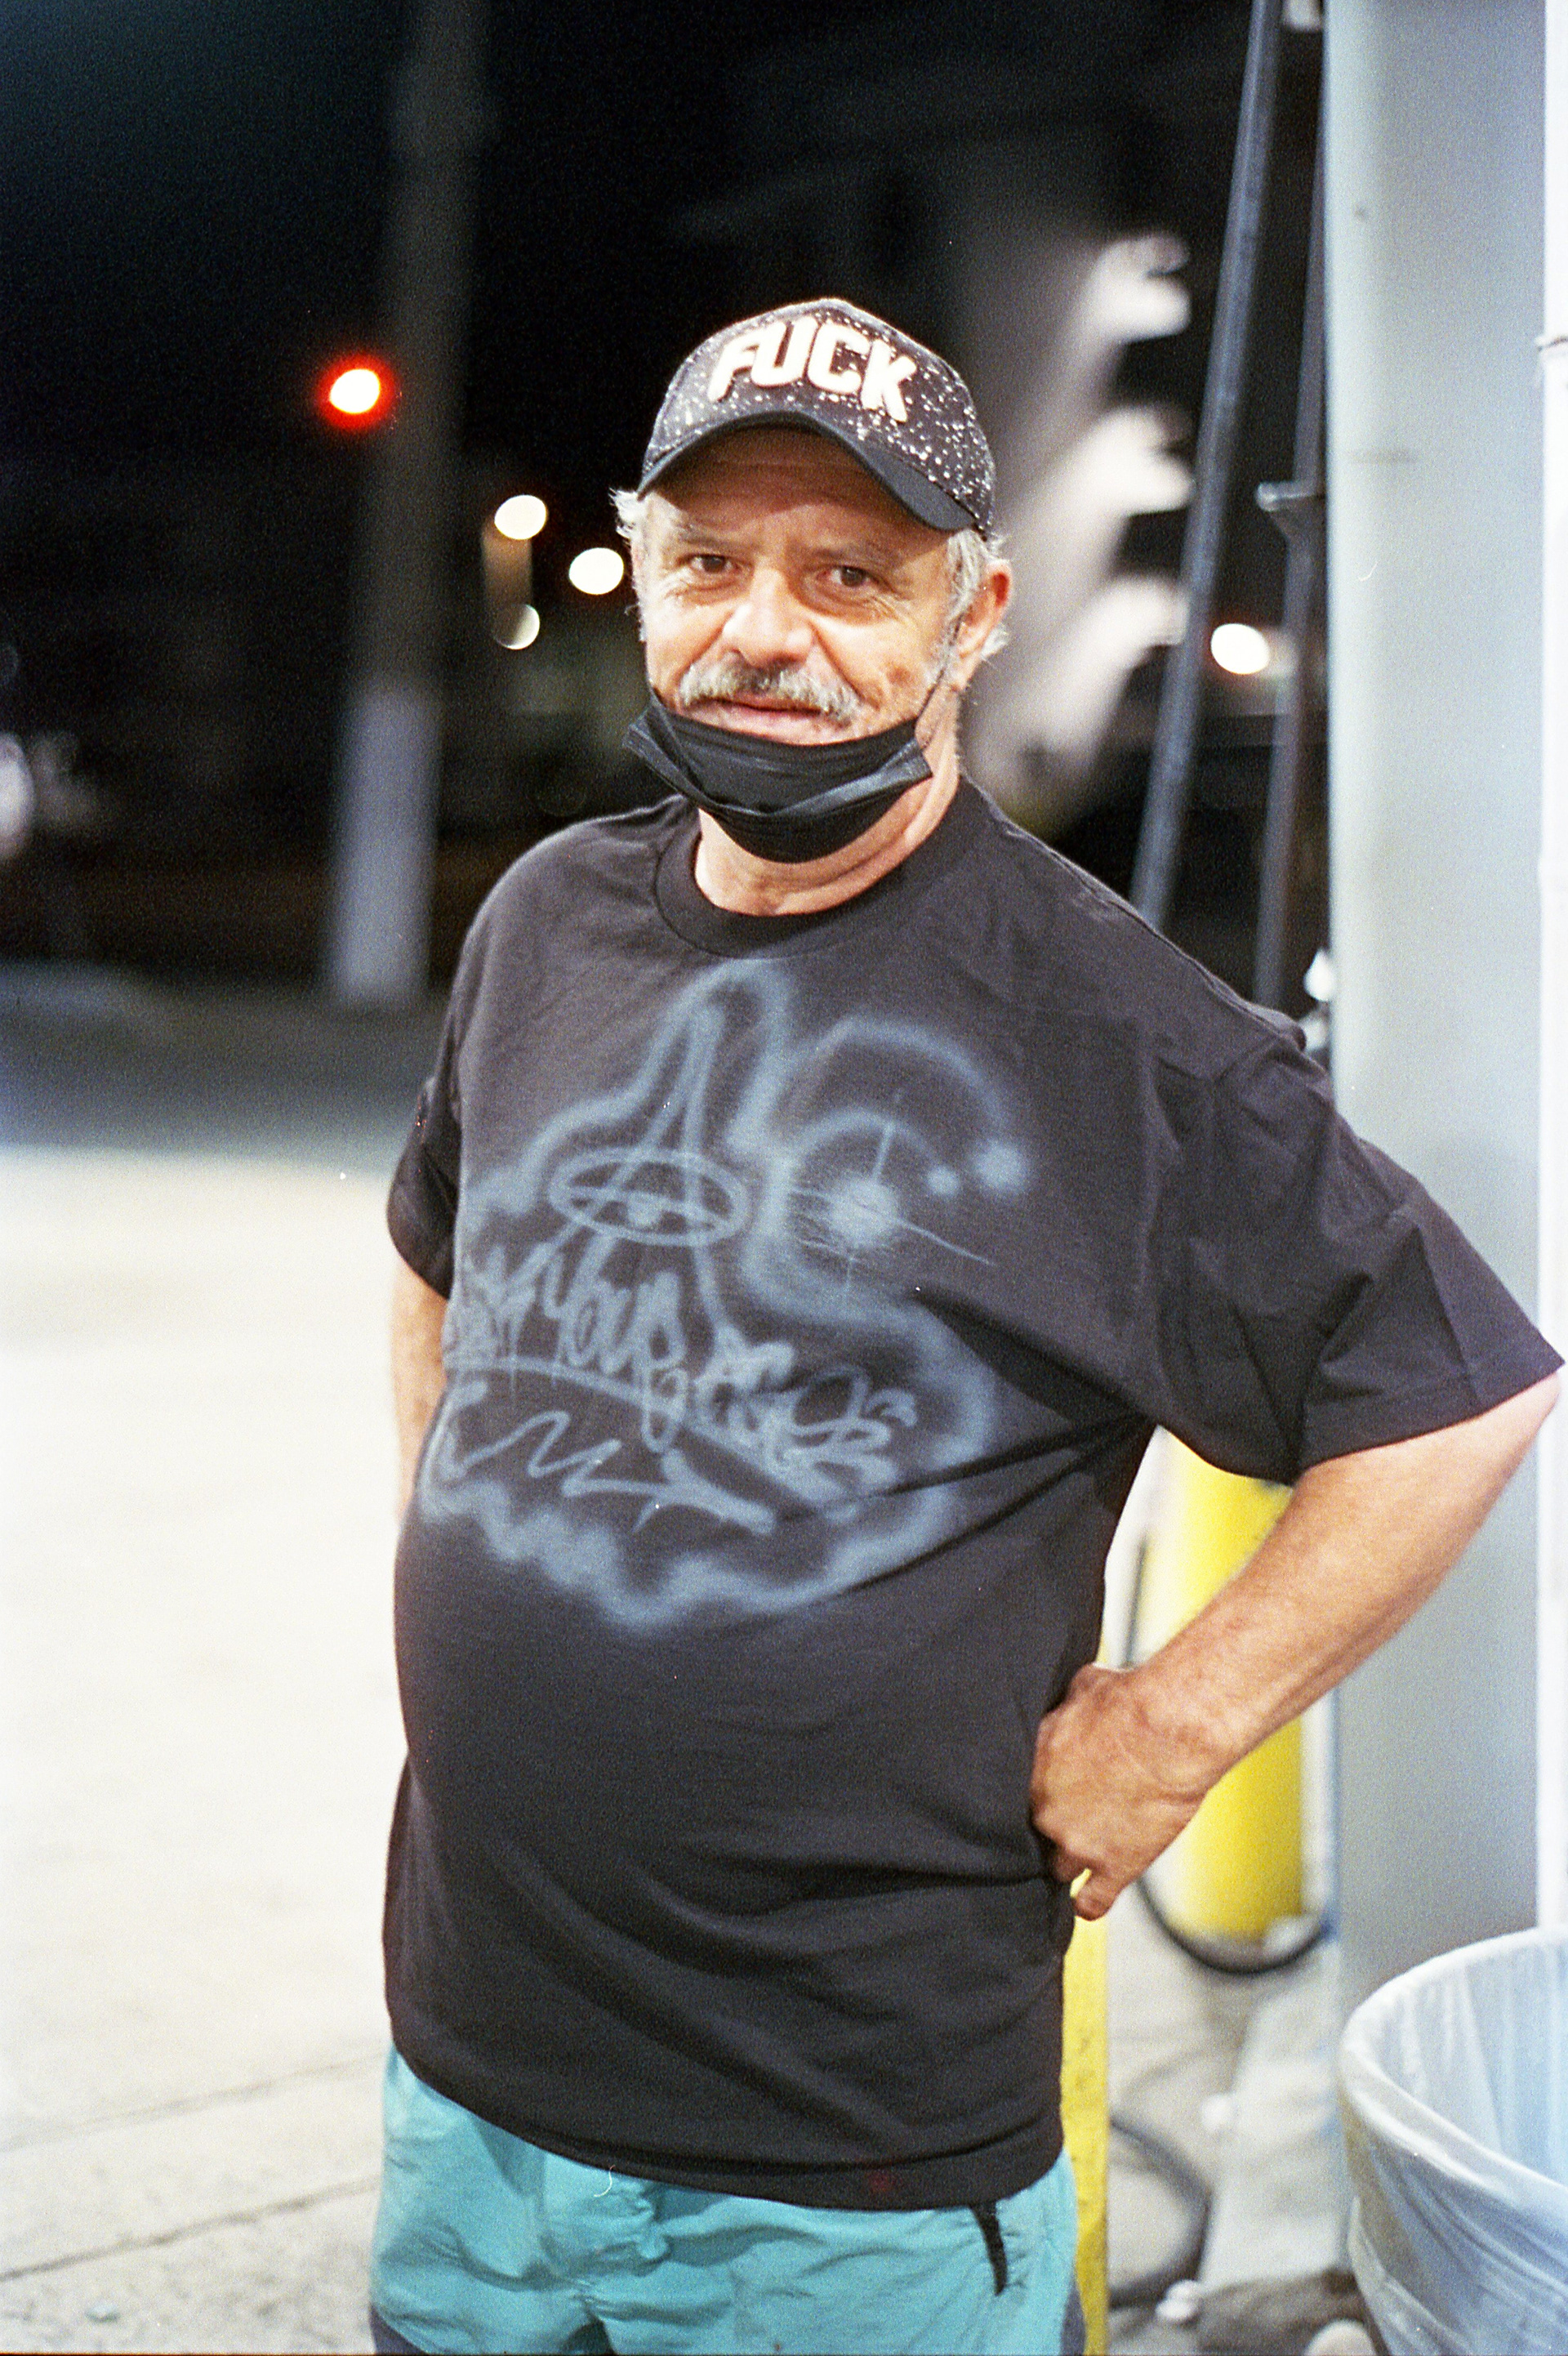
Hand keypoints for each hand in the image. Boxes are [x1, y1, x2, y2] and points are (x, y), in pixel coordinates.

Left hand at [1029, 1663, 1212, 1920]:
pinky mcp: (1115, 1865)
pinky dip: (1088, 1903)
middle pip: (1032, 1831)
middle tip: (1067, 1817)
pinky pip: (1092, 1902)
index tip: (1044, 1789)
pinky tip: (1086, 1902)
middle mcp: (1045, 1811)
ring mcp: (1078, 1843)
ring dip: (1067, 1859)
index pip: (1010, 1794)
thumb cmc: (1129, 1699)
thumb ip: (1066, 1706)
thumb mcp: (1082, 1687)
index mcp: (1031, 1768)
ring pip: (1056, 1867)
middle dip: (1048, 1824)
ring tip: (1077, 1854)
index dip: (1032, 1792)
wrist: (1169, 1729)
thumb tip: (1068, 1698)